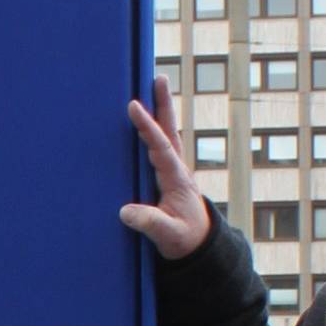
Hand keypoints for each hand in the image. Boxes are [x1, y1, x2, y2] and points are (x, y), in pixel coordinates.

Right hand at [119, 73, 211, 259]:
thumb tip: (125, 211)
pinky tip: (145, 118)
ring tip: (154, 85)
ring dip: (161, 110)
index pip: (161, 147)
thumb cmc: (184, 240)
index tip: (135, 106)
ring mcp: (173, 170)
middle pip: (170, 131)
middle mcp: (177, 169)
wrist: (199, 247)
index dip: (148, 127)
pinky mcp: (167, 175)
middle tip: (158, 78)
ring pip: (167, 135)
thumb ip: (150, 223)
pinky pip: (160, 145)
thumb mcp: (168, 235)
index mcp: (176, 179)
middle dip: (163, 105)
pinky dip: (154, 128)